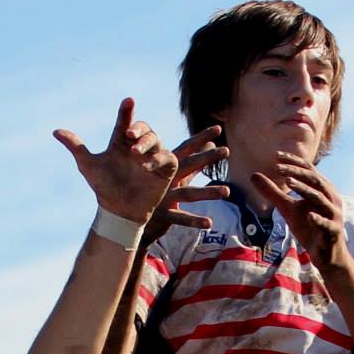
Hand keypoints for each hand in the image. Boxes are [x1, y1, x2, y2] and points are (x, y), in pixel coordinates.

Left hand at [54, 98, 177, 223]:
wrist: (117, 210)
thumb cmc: (103, 187)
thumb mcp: (87, 165)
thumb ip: (75, 146)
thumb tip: (55, 131)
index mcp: (120, 143)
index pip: (125, 121)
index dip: (127, 110)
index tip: (128, 100)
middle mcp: (137, 147)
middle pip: (143, 128)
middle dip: (138, 128)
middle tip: (129, 133)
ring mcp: (152, 157)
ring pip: (155, 139)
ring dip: (146, 143)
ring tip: (134, 152)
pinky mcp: (165, 170)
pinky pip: (166, 158)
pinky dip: (157, 159)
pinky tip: (145, 166)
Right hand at [142, 124, 230, 243]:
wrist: (125, 214)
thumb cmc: (151, 191)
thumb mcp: (172, 176)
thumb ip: (194, 165)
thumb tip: (211, 146)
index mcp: (167, 167)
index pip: (186, 149)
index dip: (201, 138)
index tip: (218, 129)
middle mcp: (165, 179)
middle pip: (188, 166)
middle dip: (207, 158)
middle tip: (226, 151)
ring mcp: (163, 197)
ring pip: (188, 194)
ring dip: (208, 193)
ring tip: (228, 191)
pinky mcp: (161, 214)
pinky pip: (180, 218)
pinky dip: (194, 221)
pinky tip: (210, 223)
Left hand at [250, 153, 346, 269]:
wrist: (326, 254)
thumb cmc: (309, 227)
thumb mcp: (288, 209)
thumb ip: (272, 192)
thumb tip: (253, 175)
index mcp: (321, 189)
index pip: (307, 170)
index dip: (293, 162)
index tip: (276, 156)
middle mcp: (330, 197)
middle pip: (314, 179)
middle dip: (296, 172)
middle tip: (278, 167)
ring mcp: (333, 214)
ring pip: (320, 198)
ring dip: (305, 190)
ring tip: (289, 183)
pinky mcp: (333, 231)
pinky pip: (325, 223)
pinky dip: (318, 219)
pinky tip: (308, 216)